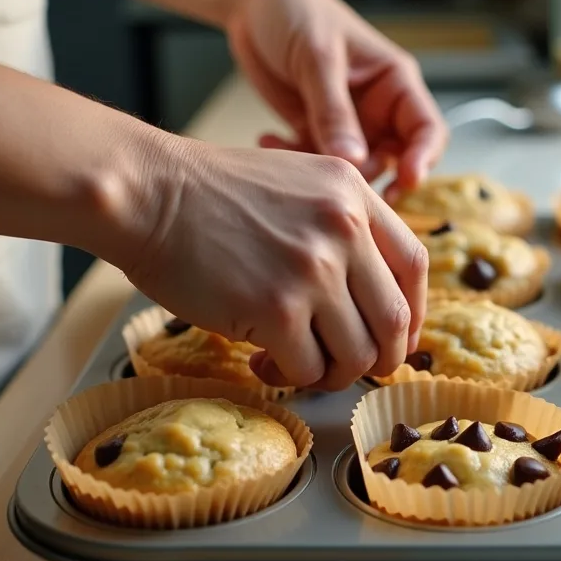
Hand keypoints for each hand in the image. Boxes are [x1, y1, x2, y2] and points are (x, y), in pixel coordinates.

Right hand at [117, 138, 427, 389]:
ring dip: (330, 374)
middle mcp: (343, 229)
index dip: (413, 313)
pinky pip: (307, 368)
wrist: (146, 191)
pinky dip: (289, 377)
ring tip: (296, 364)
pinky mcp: (275, 308)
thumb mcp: (297, 183)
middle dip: (380, 359)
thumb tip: (371, 298)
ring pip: (356, 355)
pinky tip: (262, 363)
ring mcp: (312, 270)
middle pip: (395, 321)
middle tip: (352, 369)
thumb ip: (341, 225)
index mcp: (354, 193)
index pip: (414, 266)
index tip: (396, 336)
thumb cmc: (209, 194)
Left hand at [222, 0, 446, 197]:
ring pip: (351, 168)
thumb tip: (354, 161)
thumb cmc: (296, 11)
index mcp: (394, 83)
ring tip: (290, 153)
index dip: (424, 158)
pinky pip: (315, 162)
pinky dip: (296, 161)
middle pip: (391, 160)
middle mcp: (377, 108)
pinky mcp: (314, 130)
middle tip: (336, 178)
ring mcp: (347, 123)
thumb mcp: (318, 58)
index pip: (427, 129)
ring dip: (325, 171)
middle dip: (367, 174)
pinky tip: (269, 139)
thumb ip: (334, 111)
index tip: (407, 180)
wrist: (252, 1)